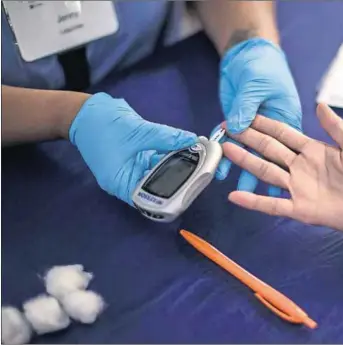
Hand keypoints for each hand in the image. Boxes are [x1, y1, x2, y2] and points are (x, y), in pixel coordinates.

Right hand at [69, 93, 197, 205]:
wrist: (84, 111)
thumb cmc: (104, 125)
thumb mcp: (139, 131)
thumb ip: (167, 137)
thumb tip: (192, 141)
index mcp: (121, 183)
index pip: (151, 199)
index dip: (173, 195)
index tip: (193, 186)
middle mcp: (126, 181)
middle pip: (157, 188)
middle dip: (179, 180)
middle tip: (202, 173)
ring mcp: (131, 170)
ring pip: (159, 174)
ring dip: (177, 167)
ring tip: (200, 161)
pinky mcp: (135, 159)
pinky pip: (155, 163)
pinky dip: (168, 158)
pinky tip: (186, 151)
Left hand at [217, 37, 301, 196]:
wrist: (243, 55)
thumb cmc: (262, 66)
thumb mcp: (257, 85)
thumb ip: (247, 108)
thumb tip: (238, 127)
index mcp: (287, 119)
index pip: (288, 148)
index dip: (288, 169)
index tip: (284, 187)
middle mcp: (274, 130)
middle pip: (271, 158)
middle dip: (265, 178)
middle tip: (261, 196)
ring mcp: (255, 130)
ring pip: (251, 156)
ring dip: (244, 172)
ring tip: (238, 192)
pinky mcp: (239, 127)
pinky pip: (234, 146)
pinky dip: (228, 157)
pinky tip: (222, 170)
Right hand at [222, 104, 342, 238]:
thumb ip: (335, 127)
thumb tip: (319, 103)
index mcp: (313, 151)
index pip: (283, 135)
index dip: (264, 125)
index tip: (245, 115)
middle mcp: (301, 168)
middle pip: (269, 150)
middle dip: (249, 139)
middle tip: (227, 128)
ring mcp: (300, 189)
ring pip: (267, 172)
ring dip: (246, 162)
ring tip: (226, 150)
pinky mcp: (302, 209)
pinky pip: (273, 205)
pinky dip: (254, 201)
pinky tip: (235, 195)